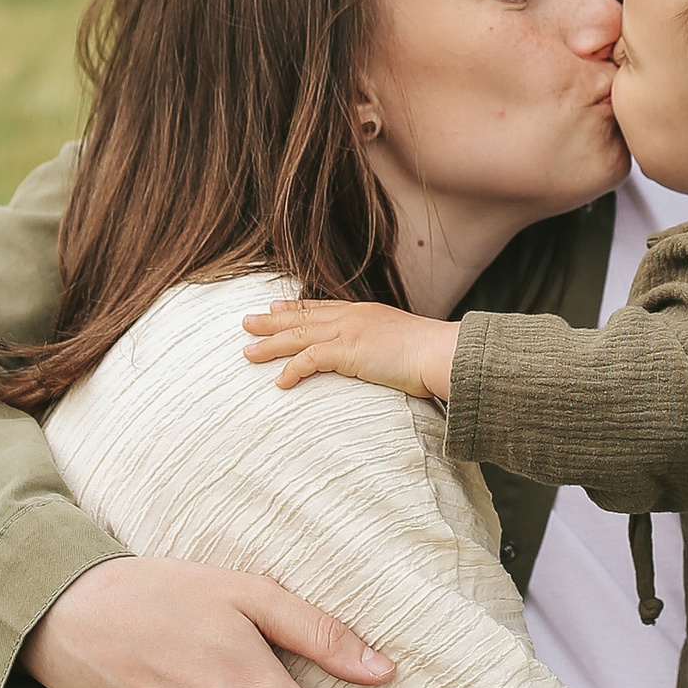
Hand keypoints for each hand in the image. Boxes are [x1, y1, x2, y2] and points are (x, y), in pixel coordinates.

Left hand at [241, 298, 455, 401]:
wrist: (441, 353)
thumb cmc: (430, 354)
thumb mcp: (402, 342)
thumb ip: (385, 345)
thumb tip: (380, 357)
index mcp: (365, 312)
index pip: (322, 308)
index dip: (296, 307)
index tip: (275, 305)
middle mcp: (353, 317)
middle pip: (303, 317)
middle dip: (272, 320)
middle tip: (246, 321)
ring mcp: (349, 332)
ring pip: (299, 336)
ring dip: (270, 345)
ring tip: (248, 353)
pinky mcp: (348, 351)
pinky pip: (310, 359)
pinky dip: (292, 369)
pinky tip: (279, 382)